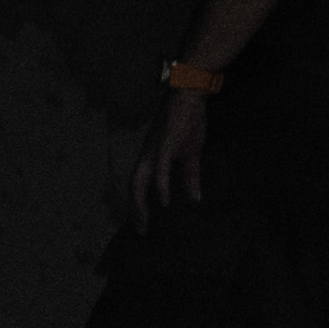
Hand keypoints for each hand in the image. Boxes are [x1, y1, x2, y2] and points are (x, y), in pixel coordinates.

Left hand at [140, 66, 222, 214]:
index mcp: (152, 157)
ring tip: (144, 222)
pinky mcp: (165, 144)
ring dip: (140, 203)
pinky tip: (164, 201)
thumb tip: (194, 198)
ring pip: (140, 180)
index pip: (140, 184)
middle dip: (135, 210)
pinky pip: (160, 168)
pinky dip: (160, 186)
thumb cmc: (187, 122)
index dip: (139, 204)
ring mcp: (154, 150)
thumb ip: (190, 176)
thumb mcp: (191, 155)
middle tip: (141, 231)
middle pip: (134, 186)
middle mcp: (148, 155)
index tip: (143, 224)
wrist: (190, 96)